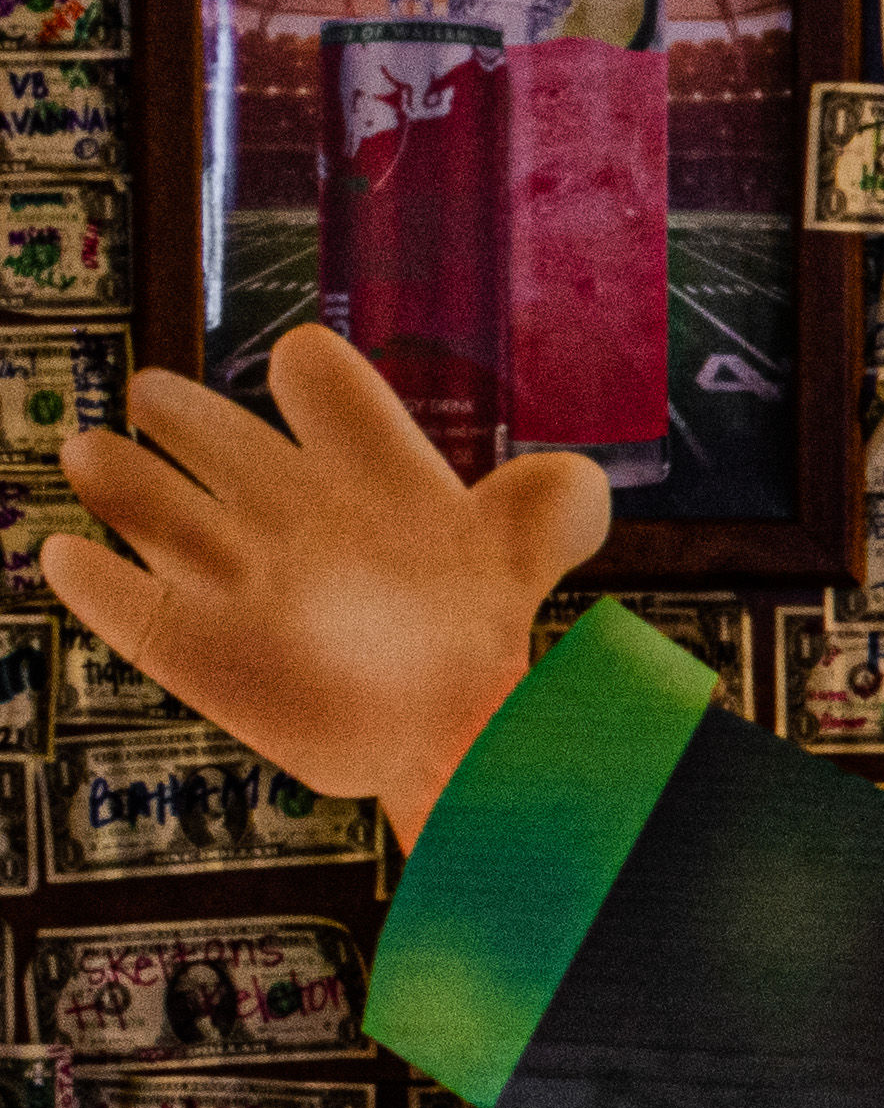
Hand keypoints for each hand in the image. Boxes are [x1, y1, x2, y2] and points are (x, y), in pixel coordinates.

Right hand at [55, 329, 605, 842]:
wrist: (442, 731)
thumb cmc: (476, 635)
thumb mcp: (523, 560)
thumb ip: (553, 512)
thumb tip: (574, 488)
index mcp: (355, 466)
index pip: (318, 379)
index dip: (309, 377)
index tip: (304, 383)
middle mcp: (281, 500)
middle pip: (200, 422)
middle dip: (177, 411)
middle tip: (164, 409)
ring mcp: (227, 565)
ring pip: (136, 491)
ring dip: (111, 472)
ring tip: (100, 462)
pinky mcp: (188, 639)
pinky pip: (117, 598)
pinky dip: (93, 580)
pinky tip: (85, 563)